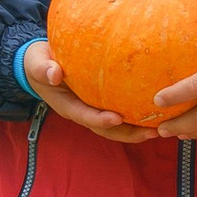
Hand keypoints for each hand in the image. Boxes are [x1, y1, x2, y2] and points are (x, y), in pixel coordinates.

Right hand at [21, 39, 156, 145]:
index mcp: (68, 106)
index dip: (100, 120)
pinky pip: (121, 112)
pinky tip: (157, 112)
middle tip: (151, 132)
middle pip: (107, 129)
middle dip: (128, 133)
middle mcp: (83, 112)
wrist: (41, 64)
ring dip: (137, 130)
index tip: (117, 118)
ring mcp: (93, 109)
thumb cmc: (39, 63)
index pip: (85, 116)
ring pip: (117, 126)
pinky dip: (137, 116)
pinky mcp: (101, 102)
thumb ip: (43, 68)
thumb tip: (54, 73)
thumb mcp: (36, 63)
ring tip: (160, 129)